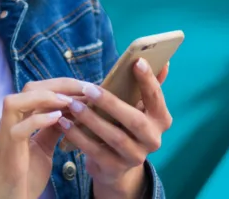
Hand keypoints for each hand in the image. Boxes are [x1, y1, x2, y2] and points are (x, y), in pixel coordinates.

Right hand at [0, 80, 78, 198]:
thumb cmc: (24, 177)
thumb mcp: (43, 149)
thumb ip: (52, 130)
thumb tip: (69, 113)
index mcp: (19, 120)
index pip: (39, 90)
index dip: (63, 85)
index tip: (87, 88)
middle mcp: (10, 122)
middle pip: (29, 88)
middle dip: (59, 85)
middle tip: (84, 89)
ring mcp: (6, 133)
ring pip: (16, 102)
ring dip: (45, 97)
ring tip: (70, 101)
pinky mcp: (7, 148)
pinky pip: (19, 127)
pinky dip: (38, 119)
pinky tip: (58, 118)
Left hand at [59, 60, 172, 196]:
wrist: (115, 167)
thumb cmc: (124, 126)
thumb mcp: (136, 108)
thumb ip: (147, 87)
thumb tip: (164, 62)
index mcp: (161, 120)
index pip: (156, 98)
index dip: (148, 81)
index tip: (137, 62)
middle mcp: (153, 140)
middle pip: (135, 121)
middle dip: (111, 103)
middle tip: (88, 88)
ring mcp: (135, 157)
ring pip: (114, 137)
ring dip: (91, 119)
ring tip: (72, 104)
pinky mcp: (115, 168)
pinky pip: (95, 151)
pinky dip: (78, 136)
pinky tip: (64, 123)